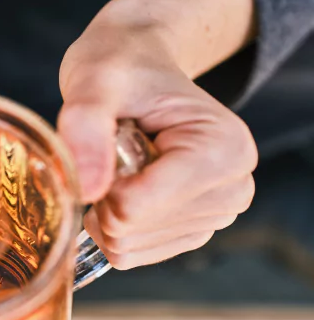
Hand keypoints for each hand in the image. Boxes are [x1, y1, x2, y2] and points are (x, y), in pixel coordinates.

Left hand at [57, 0, 257, 269]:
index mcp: (223, 151)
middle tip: (113, 148)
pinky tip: (126, 184)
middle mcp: (233, 189)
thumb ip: (85, 126)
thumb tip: (87, 192)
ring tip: (122, 161)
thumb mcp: (94, 80)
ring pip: (127, 248)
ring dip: (105, 209)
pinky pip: (130, 254)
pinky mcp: (191, 232)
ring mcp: (215, 216)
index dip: (100, 180)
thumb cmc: (119, 67)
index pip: (133, 207)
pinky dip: (112, 224)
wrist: (136, 66)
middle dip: (103, 195)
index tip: (110, 140)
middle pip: (130, 231)